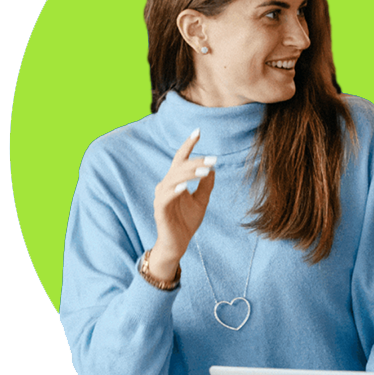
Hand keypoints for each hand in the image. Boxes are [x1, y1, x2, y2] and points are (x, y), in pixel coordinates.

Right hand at [148, 128, 216, 280]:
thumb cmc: (187, 222)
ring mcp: (161, 197)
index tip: (198, 131)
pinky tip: (185, 186)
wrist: (178, 244)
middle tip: (213, 158)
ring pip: (173, 178)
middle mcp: (166, 185)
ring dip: (189, 173)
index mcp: (175, 181)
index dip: (188, 145)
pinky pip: (166, 197)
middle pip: (179, 167)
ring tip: (206, 170)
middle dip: (196, 161)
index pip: (181, 159)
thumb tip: (213, 169)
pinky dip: (175, 190)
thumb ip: (206, 185)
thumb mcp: (201, 201)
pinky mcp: (160, 210)